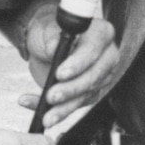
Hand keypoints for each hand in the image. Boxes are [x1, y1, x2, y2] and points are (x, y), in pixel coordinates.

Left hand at [19, 4, 118, 128]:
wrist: (45, 44)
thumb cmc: (50, 31)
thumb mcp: (47, 29)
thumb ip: (52, 38)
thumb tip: (55, 49)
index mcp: (101, 34)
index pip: (93, 49)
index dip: (78, 63)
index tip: (59, 73)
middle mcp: (106, 57)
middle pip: (93, 77)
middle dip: (71, 89)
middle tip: (51, 95)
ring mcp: (100, 78)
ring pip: (84, 96)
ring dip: (63, 107)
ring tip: (45, 114)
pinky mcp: (90, 94)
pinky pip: (74, 106)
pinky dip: (56, 111)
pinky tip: (39, 110)